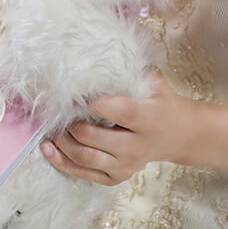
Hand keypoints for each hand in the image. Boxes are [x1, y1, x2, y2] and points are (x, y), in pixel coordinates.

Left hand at [40, 71, 198, 184]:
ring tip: (49, 130)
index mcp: (148, 119)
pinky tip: (48, 149)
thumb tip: (104, 51)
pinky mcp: (117, 177)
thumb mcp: (155, 83)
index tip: (75, 93)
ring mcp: (126, 165)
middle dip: (69, 124)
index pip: (119, 112)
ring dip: (61, 144)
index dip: (95, 103)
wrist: (178, 135)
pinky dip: (62, 162)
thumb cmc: (161, 104)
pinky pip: (84, 174)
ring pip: (85, 158)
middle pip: (93, 137)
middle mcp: (137, 146)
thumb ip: (132, 70)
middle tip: (56, 112)